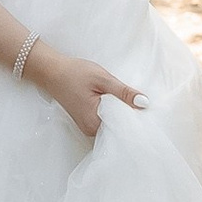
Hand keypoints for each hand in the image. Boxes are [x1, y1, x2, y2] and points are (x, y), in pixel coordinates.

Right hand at [24, 45, 141, 142]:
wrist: (51, 71)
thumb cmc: (74, 73)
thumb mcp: (102, 79)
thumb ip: (123, 92)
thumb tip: (145, 103)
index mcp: (95, 123)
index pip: (124, 129)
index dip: (138, 120)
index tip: (149, 112)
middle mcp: (91, 130)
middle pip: (119, 129)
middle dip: (131, 117)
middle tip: (144, 105)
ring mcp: (88, 127)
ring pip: (113, 125)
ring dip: (122, 115)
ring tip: (132, 103)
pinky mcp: (87, 121)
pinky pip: (106, 121)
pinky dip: (113, 113)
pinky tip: (119, 104)